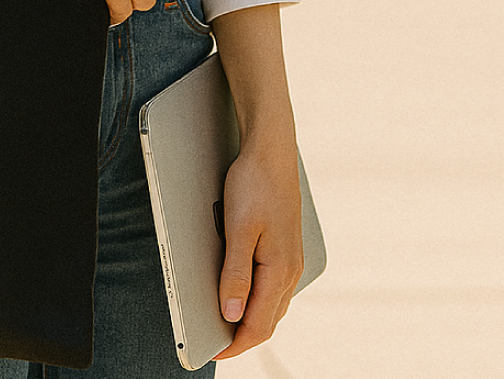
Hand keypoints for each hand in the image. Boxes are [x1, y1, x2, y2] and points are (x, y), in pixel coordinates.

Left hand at [213, 143, 303, 358]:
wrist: (271, 151)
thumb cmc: (254, 184)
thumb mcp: (238, 228)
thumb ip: (236, 273)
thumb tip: (231, 313)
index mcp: (280, 270)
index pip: (258, 324)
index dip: (235, 344)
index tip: (213, 352)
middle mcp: (290, 269)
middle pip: (267, 319)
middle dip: (242, 336)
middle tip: (214, 342)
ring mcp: (291, 258)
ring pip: (272, 304)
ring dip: (250, 318)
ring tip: (224, 323)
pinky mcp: (285, 246)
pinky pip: (273, 285)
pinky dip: (257, 299)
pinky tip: (243, 293)